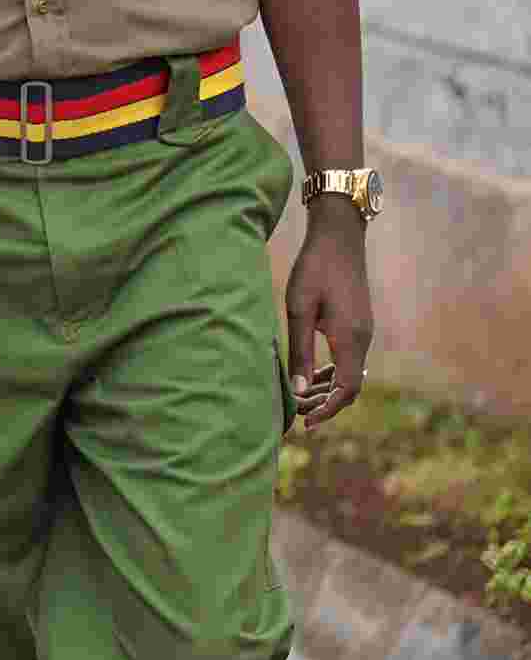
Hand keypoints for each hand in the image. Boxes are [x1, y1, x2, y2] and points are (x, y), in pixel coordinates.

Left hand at [285, 199, 373, 429]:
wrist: (339, 237)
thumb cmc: (314, 268)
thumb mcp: (298, 308)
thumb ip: (298, 350)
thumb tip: (297, 390)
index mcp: (350, 339)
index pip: (346, 390)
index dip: (327, 410)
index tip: (305, 423)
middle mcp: (363, 340)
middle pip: (350, 386)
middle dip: (325, 403)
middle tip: (296, 411)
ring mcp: (364, 332)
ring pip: (350, 373)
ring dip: (328, 388)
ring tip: (301, 396)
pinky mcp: (358, 324)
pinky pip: (349, 359)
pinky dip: (332, 372)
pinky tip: (313, 373)